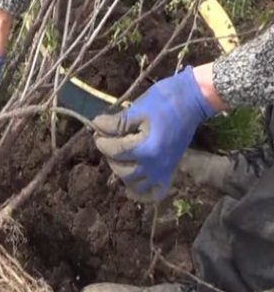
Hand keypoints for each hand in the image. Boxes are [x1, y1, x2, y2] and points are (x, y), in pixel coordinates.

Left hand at [93, 66, 217, 201]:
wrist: (194, 99)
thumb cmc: (165, 100)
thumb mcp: (137, 109)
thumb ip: (116, 123)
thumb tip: (96, 126)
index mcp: (147, 149)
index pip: (115, 151)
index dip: (102, 141)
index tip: (98, 130)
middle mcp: (156, 165)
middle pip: (122, 170)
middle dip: (111, 156)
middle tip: (109, 141)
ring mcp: (164, 170)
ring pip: (135, 184)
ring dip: (123, 172)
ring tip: (121, 156)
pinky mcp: (171, 170)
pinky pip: (155, 192)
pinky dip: (142, 192)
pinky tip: (132, 184)